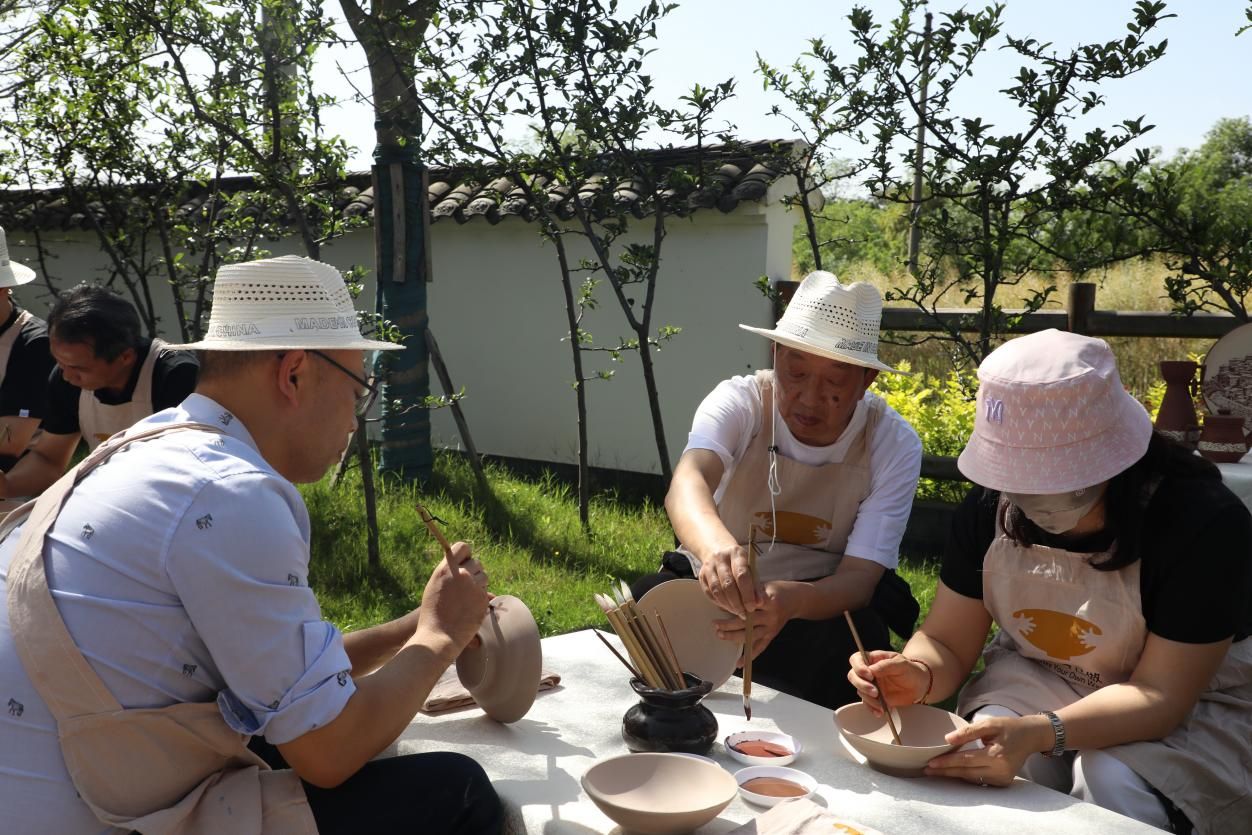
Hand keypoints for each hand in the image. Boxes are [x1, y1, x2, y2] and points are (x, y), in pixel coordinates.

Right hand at [413, 541, 489, 656]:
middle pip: (476, 563)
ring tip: (465, 597)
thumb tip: (465, 564)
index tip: (464, 561)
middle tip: (464, 586)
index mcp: (446, 568)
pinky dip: (480, 598)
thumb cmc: (432, 611)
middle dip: (473, 572)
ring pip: (484, 576)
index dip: (465, 553)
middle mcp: (461, 574)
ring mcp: (473, 586)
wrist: (438, 635)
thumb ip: (449, 572)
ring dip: (478, 584)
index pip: (463, 547)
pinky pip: (485, 592)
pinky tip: (469, 607)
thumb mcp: (435, 585)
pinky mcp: (482, 599)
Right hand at [697, 542, 756, 615]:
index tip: (752, 607)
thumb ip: (755, 585)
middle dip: (737, 602)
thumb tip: (759, 602)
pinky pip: (709, 593)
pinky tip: (727, 607)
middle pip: (728, 584)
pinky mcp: (701, 576)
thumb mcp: (750, 568)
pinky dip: (719, 603)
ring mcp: (709, 567)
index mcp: (736, 553)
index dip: (747, 594)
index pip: (742, 575)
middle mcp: (720, 558)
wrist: (717, 549)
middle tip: (744, 613)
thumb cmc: (738, 562)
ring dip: (727, 605)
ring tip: (737, 612)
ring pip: (717, 590)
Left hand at [714, 581, 791, 662]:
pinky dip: (750, 656)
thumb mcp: (763, 585)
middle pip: (747, 622)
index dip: (733, 607)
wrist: (796, 599)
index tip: (719, 606)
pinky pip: (760, 648)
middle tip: (715, 624)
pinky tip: (739, 663)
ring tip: (720, 635)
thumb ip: (747, 592)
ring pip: (751, 636)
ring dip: (734, 637)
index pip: (748, 605)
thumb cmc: (776, 590)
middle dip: (729, 624)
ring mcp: (771, 628)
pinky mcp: (772, 636)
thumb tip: (726, 600)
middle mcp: (771, 616)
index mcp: (769, 601)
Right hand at [847, 650, 928, 710]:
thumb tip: (871, 670)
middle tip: (875, 692)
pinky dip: (872, 708)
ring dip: (869, 699)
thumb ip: (886, 665)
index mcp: (873, 659)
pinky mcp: (874, 698)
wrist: (919, 685)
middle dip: (862, 685)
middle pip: (853, 676)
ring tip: (882, 704)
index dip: (858, 667)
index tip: (869, 675)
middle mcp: (868, 672)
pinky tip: (880, 711)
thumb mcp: (901, 664)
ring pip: (859, 691)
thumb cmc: (910, 670)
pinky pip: (867, 703)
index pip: (856, 659)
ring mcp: (870, 685)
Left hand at [924, 713, 1053, 786]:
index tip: (930, 763)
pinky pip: (980, 781)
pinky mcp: (1003, 782)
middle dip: (946, 772)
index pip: (966, 761)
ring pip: (972, 779)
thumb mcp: (989, 724)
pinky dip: (966, 777)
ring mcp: (1003, 779)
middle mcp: (1000, 771)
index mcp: (996, 756)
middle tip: (926, 770)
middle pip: (967, 773)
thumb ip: (968, 732)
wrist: (1031, 736)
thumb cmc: (1009, 727)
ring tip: (935, 772)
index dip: (947, 763)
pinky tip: (953, 773)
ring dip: (954, 776)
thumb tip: (947, 739)